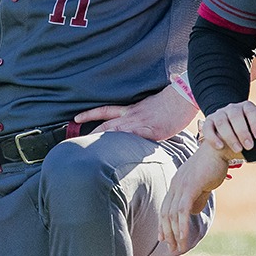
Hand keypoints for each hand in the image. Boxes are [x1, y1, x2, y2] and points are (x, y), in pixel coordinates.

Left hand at [73, 83, 198, 142]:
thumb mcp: (150, 105)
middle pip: (105, 126)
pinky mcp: (149, 132)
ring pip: (115, 133)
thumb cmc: (170, 101)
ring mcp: (138, 124)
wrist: (181, 98)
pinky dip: (124, 148)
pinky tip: (116, 157)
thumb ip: (140, 113)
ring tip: (87, 153)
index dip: (89, 115)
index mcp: (130, 109)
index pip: (104, 111)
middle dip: (90, 135)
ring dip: (102, 143)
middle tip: (74, 142)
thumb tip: (137, 119)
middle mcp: (130, 116)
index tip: (76, 119)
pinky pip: (134, 140)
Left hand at [161, 145, 238, 251]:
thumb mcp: (203, 184)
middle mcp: (175, 185)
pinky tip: (184, 237)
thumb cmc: (214, 165)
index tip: (164, 239)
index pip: (165, 207)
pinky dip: (181, 226)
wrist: (220, 149)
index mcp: (177, 184)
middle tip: (172, 248)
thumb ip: (197, 198)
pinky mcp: (190, 186)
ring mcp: (181, 185)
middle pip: (165, 213)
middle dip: (167, 232)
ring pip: (172, 214)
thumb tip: (192, 212)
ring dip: (174, 233)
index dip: (164, 224)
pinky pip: (182, 210)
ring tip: (179, 247)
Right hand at [199, 100, 255, 155]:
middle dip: (243, 132)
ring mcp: (219, 114)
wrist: (227, 140)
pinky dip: (213, 138)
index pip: (251, 110)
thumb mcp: (253, 133)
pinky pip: (208, 129)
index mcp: (245, 107)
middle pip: (235, 116)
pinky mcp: (208, 123)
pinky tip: (220, 147)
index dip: (255, 123)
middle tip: (249, 146)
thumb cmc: (245, 136)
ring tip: (238, 149)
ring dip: (230, 137)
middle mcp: (232, 109)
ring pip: (222, 122)